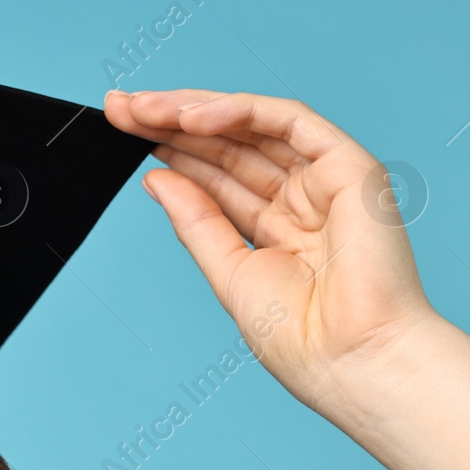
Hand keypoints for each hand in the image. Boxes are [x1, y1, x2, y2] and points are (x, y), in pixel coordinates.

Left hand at [104, 89, 441, 414]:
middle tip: (119, 109)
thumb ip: (196, 220)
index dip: (171, 150)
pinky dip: (240, 111)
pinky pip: (290, 122)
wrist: (350, 362)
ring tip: (142, 108)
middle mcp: (303, 199)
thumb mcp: (229, 271)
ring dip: (195, 110)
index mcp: (278, 229)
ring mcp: (327, 182)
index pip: (216, 176)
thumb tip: (156, 178)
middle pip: (229, 145)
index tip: (122, 134)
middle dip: (172, 122)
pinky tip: (191, 116)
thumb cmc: (303, 338)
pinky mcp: (350, 168)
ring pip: (254, 127)